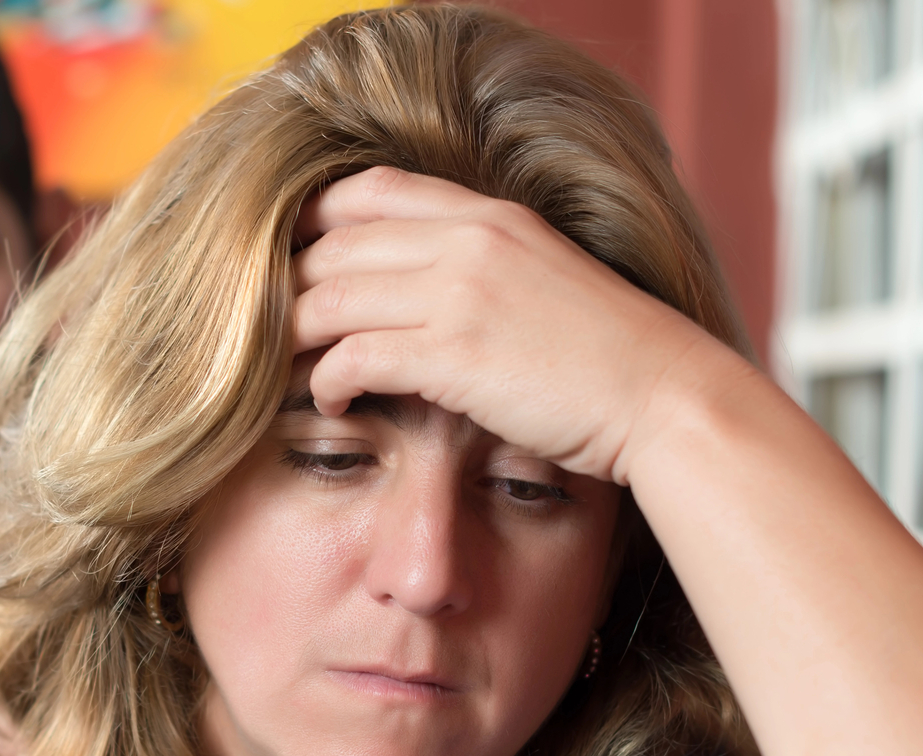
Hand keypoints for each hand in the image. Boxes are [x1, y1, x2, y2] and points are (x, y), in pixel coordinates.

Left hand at [292, 166, 731, 483]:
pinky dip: (326, 379)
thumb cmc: (605, 353)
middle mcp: (467, 241)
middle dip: (287, 286)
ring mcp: (459, 294)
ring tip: (278, 367)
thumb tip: (422, 287)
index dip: (314, 222)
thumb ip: (481, 266)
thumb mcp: (541, 278)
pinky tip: (328, 398)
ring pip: (330, 299)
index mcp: (486, 216)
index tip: (290, 260)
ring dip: (293, 336)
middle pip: (334, 246)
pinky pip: (353, 356)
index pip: (368, 191)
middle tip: (263, 327)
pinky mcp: (453, 355)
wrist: (659, 393)